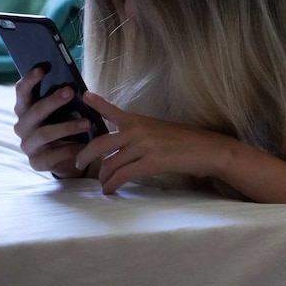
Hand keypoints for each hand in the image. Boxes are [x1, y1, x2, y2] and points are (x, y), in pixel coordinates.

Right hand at [14, 67, 90, 177]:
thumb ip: (65, 100)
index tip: (42, 68)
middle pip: (33, 112)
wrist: (72, 158)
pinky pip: (53, 154)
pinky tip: (85, 145)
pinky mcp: (37, 163)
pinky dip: (71, 148)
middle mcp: (22, 126)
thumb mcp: (66, 112)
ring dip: (66, 126)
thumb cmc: (68, 127)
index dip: (30, 80)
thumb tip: (73, 83)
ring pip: (43, 133)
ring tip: (87, 123)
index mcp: (26, 110)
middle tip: (71, 91)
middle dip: (52, 101)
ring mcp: (28, 146)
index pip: (22, 92)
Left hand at [75, 92, 232, 193]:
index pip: (113, 111)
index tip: (85, 95)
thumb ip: (137, 134)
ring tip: (103, 184)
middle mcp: (137, 131)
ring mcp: (143, 146)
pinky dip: (112, 185)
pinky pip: (122, 176)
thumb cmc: (184, 141)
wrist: (206, 149)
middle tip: (79, 163)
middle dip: (85, 156)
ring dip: (102, 177)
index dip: (97, 103)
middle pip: (101, 143)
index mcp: (138, 120)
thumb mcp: (158, 129)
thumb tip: (119, 147)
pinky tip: (110, 190)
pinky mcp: (150, 163)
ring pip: (110, 163)